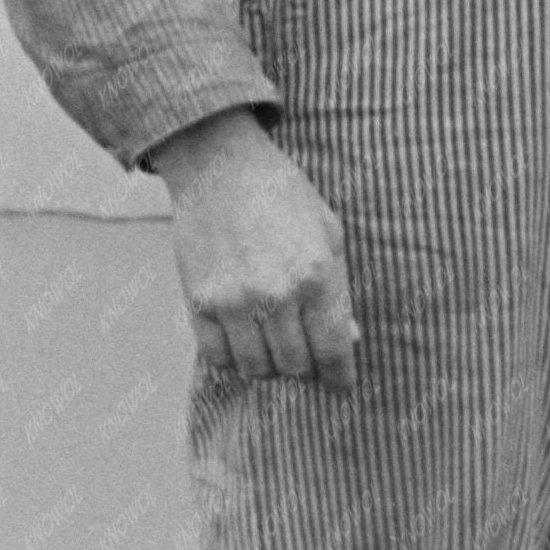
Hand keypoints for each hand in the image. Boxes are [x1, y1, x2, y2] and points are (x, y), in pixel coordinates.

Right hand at [149, 110, 359, 393]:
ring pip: (257, 368)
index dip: (340, 376)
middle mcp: (277, 294)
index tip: (340, 384)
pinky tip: (241, 338)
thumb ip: (339, 290)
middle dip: (304, 366)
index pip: (334, 350)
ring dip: (268, 364)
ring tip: (271, 342)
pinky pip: (217, 357)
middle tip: (303, 352)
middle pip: (295, 366)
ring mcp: (234, 300)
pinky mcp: (199, 301)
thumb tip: (350, 339)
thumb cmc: (283, 195)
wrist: (220, 166)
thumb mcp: (328, 233)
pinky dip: (231, 357)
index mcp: (317, 274)